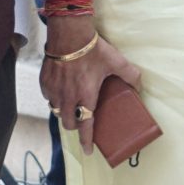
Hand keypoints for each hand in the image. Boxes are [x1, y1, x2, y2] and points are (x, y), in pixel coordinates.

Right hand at [39, 17, 141, 155]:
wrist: (68, 32)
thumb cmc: (92, 48)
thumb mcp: (116, 61)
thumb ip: (130, 75)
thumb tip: (139, 85)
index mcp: (85, 96)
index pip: (85, 126)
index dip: (86, 141)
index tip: (87, 151)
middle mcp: (67, 98)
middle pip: (68, 124)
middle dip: (75, 126)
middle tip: (82, 121)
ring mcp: (54, 90)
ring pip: (56, 111)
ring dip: (64, 112)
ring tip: (71, 106)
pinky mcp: (44, 81)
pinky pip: (48, 97)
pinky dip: (54, 98)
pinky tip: (61, 90)